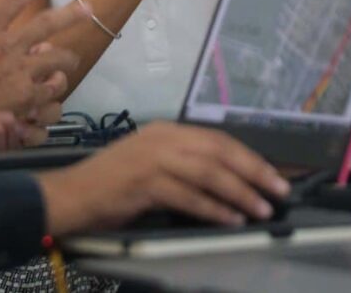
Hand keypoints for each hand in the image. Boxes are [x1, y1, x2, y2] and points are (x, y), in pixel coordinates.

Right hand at [0, 0, 84, 117]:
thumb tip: (10, 35)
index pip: (13, 0)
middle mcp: (6, 47)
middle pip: (47, 23)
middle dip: (72, 13)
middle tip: (88, 7)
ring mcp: (19, 72)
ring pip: (60, 58)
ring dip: (68, 59)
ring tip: (70, 60)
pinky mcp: (26, 96)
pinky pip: (53, 88)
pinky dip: (55, 88)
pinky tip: (54, 88)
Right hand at [36, 122, 289, 235]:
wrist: (71, 194)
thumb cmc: (112, 183)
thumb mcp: (151, 162)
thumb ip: (184, 164)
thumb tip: (228, 179)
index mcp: (167, 130)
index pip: (218, 139)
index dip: (249, 156)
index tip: (274, 173)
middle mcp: (163, 138)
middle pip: (219, 151)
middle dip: (254, 171)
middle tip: (279, 190)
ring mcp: (153, 159)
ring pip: (209, 173)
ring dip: (240, 192)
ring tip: (261, 209)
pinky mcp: (145, 183)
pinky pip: (188, 197)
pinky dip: (213, 209)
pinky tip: (230, 219)